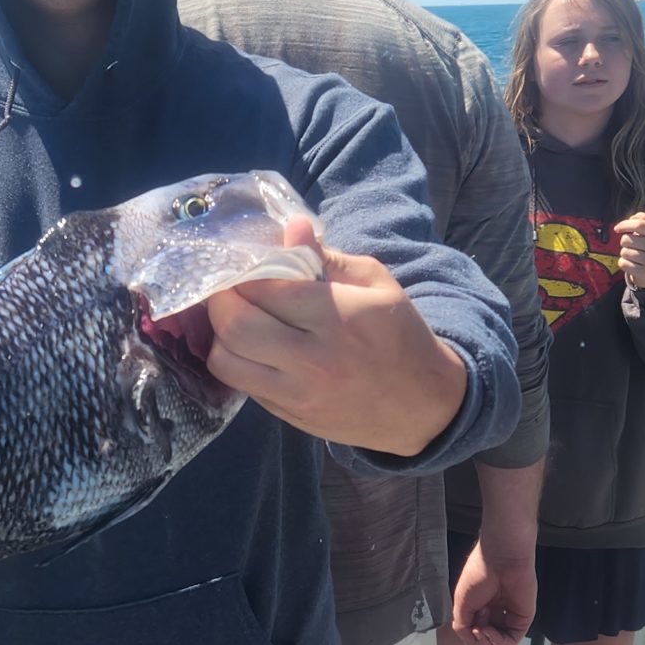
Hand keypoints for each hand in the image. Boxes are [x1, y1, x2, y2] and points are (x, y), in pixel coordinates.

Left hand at [206, 217, 467, 456]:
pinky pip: (242, 384)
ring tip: (237, 318)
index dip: (243, 270)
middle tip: (227, 287)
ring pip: (226, 361)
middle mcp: (313, 359)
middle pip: (234, 325)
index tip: (242, 262)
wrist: (424, 405)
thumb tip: (290, 228)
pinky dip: (238, 361)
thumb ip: (326, 257)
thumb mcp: (375, 284)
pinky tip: (253, 347)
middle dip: (220, 299)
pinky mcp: (290, 417)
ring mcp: (298, 394)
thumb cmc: (400, 334)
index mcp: (338, 317)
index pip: (265, 287)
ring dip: (221, 334)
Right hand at [451, 540, 536, 644]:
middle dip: (479, 638)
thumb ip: (462, 627)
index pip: (477, 629)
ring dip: (488, 642)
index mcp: (483, 606)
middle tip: (475, 627)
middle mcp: (498, 612)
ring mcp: (511, 616)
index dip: (470, 632)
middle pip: (489, 638)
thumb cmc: (478, 575)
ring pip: (501, 642)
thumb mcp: (462, 604)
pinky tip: (490, 632)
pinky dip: (499, 642)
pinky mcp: (523, 618)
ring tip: (481, 630)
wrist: (500, 559)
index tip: (468, 622)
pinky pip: (512, 639)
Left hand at [616, 212, 644, 290]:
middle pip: (627, 239)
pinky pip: (623, 263)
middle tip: (632, 246)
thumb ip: (641, 221)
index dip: (625, 224)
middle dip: (624, 242)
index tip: (617, 228)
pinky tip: (632, 265)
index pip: (639, 224)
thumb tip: (633, 217)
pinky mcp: (644, 272)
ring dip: (624, 254)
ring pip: (624, 252)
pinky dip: (623, 264)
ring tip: (633, 256)